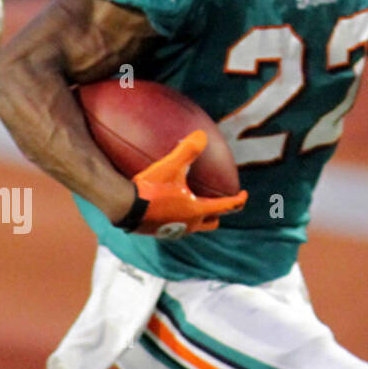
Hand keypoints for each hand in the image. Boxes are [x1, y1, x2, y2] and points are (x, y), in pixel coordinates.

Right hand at [119, 131, 246, 237]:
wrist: (124, 208)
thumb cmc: (150, 189)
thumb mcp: (170, 167)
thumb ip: (187, 151)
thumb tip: (202, 135)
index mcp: (197, 211)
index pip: (226, 207)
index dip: (239, 200)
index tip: (244, 195)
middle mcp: (189, 225)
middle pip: (212, 223)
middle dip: (218, 214)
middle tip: (217, 203)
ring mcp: (174, 231)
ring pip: (194, 227)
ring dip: (198, 218)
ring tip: (192, 204)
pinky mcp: (158, 233)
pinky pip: (175, 227)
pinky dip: (179, 219)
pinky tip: (169, 208)